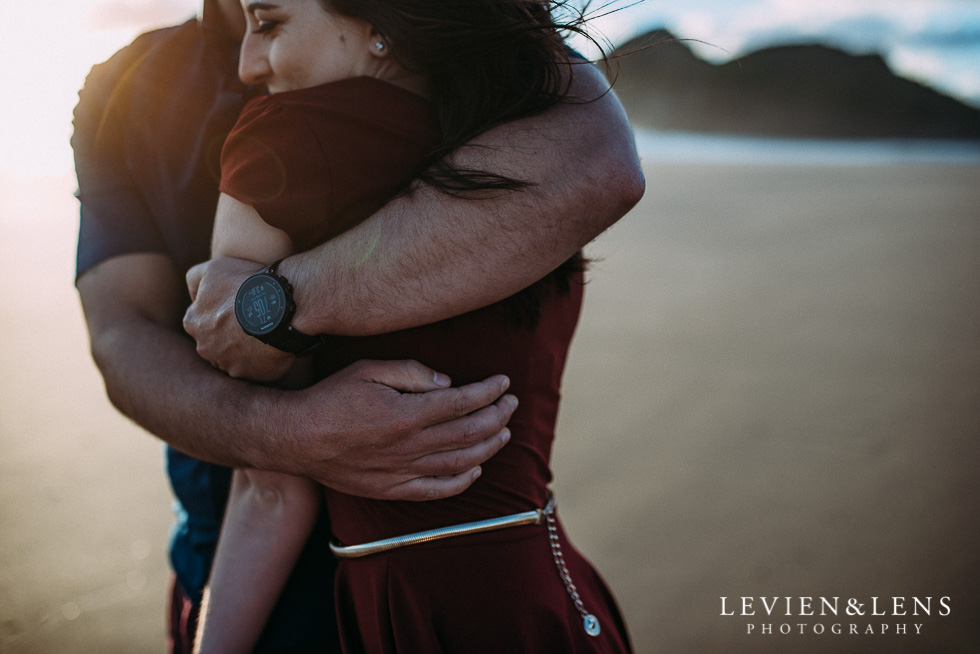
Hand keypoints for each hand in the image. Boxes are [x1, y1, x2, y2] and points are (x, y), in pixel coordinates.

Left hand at [184, 256, 293, 380]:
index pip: (202, 319)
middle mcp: (205, 348)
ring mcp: (228, 364)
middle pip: (215, 342)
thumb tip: (194, 297)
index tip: (236, 305)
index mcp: (193, 323)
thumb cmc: (245, 284)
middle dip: (229, 333)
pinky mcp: (250, 375)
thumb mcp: (213, 268)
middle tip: (251, 318)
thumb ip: (194, 278)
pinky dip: (262, 360)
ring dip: (244, 348)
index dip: (219, 310)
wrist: (278, 306)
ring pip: (234, 357)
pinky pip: (255, 369)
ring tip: (265, 331)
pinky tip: (273, 344)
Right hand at [278, 359, 516, 499]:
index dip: (489, 392)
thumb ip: (412, 373)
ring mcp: (402, 471)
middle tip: (511, 404)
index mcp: (407, 414)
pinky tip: (475, 470)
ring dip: (488, 447)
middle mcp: (410, 446)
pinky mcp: (391, 489)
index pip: (462, 402)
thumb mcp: (369, 369)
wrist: (296, 437)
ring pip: (459, 463)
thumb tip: (448, 382)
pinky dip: (461, 482)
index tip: (504, 382)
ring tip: (503, 432)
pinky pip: (436, 491)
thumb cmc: (331, 397)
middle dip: (497, 416)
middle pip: (468, 433)